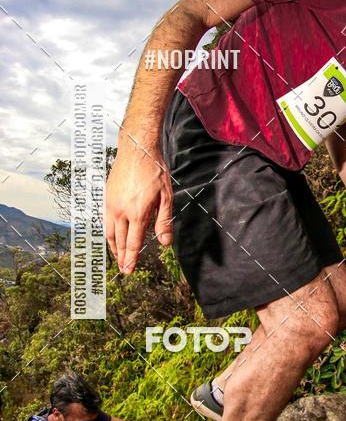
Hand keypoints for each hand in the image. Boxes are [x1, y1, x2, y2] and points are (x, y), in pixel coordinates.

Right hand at [105, 142, 173, 273]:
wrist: (136, 150)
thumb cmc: (154, 171)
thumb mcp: (166, 196)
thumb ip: (164, 221)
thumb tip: (164, 243)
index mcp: (137, 212)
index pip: (133, 243)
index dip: (131, 259)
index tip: (129, 271)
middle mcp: (121, 211)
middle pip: (119, 241)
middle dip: (121, 257)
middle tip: (124, 269)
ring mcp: (111, 204)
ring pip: (109, 232)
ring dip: (113, 247)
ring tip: (118, 257)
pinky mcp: (107, 197)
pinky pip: (105, 221)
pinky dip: (109, 233)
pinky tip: (113, 236)